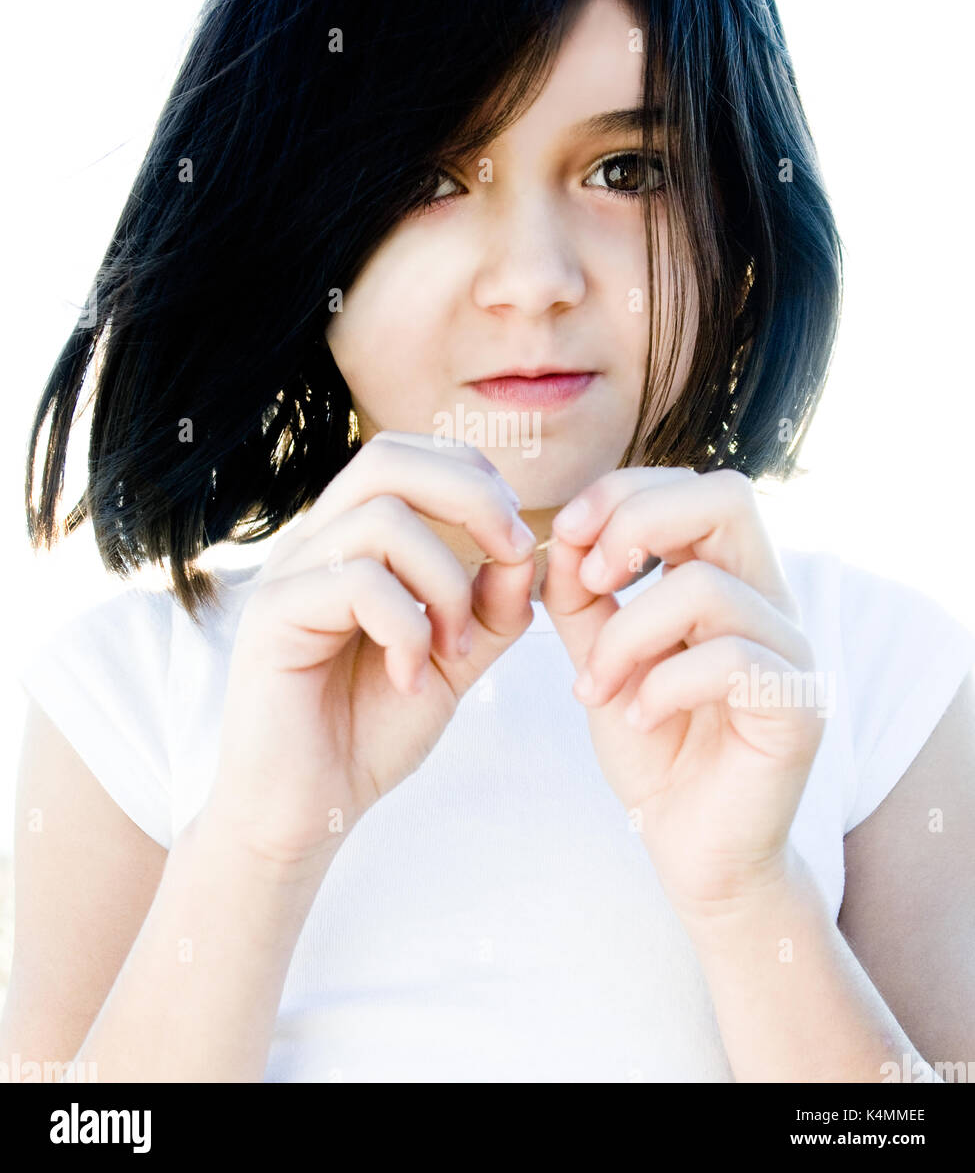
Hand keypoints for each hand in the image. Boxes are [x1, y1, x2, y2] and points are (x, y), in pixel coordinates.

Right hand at [207, 433, 536, 875]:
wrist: (304, 812)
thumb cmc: (369, 730)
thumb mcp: (451, 658)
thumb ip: (490, 606)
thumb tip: (529, 550)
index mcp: (347, 540)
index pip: (405, 457)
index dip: (471, 475)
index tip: (512, 538)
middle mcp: (310, 543)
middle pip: (387, 459)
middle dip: (469, 496)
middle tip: (509, 555)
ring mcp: (285, 575)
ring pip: (381, 522)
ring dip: (444, 584)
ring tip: (452, 650)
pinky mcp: (271, 618)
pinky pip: (357, 583)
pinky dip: (406, 628)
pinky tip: (409, 677)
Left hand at [541, 467, 822, 919]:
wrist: (691, 849)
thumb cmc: (652, 746)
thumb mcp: (601, 656)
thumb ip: (581, 596)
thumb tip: (560, 536)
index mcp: (727, 575)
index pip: (694, 485)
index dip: (623, 492)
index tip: (566, 536)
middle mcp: (769, 600)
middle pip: (728, 497)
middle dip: (638, 522)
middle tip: (589, 582)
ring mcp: (790, 652)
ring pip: (707, 588)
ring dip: (628, 635)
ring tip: (595, 687)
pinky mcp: (797, 708)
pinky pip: (730, 660)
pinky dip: (663, 683)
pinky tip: (637, 716)